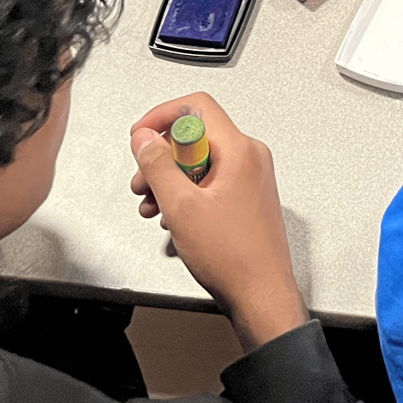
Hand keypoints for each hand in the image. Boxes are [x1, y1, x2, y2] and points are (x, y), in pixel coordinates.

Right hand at [130, 94, 309, 353]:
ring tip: (152, 204)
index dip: (161, 116)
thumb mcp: (181, 207)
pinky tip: (172, 216)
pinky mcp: (246, 197)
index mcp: (240, 151)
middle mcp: (250, 158)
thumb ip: (158, 166)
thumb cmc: (234, 258)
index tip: (140, 136)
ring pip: (200, 162)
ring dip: (170, 179)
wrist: (261, 295)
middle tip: (142, 182)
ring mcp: (250, 178)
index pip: (197, 106)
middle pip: (196, 136)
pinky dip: (187, 193)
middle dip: (161, 157)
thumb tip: (144, 138)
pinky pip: (211, 181)